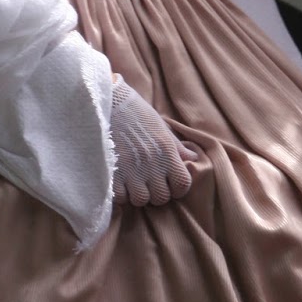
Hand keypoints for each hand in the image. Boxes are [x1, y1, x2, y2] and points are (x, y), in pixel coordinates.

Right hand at [109, 80, 194, 206]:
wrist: (108, 101)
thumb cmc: (136, 113)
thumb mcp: (161, 127)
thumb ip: (177, 147)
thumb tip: (193, 159)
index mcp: (167, 151)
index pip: (182, 184)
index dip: (177, 188)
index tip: (169, 183)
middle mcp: (151, 162)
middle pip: (161, 197)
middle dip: (156, 193)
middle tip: (148, 183)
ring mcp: (130, 168)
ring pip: (140, 200)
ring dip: (137, 195)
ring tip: (132, 183)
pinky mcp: (111, 171)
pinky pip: (120, 197)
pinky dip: (120, 194)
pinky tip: (118, 182)